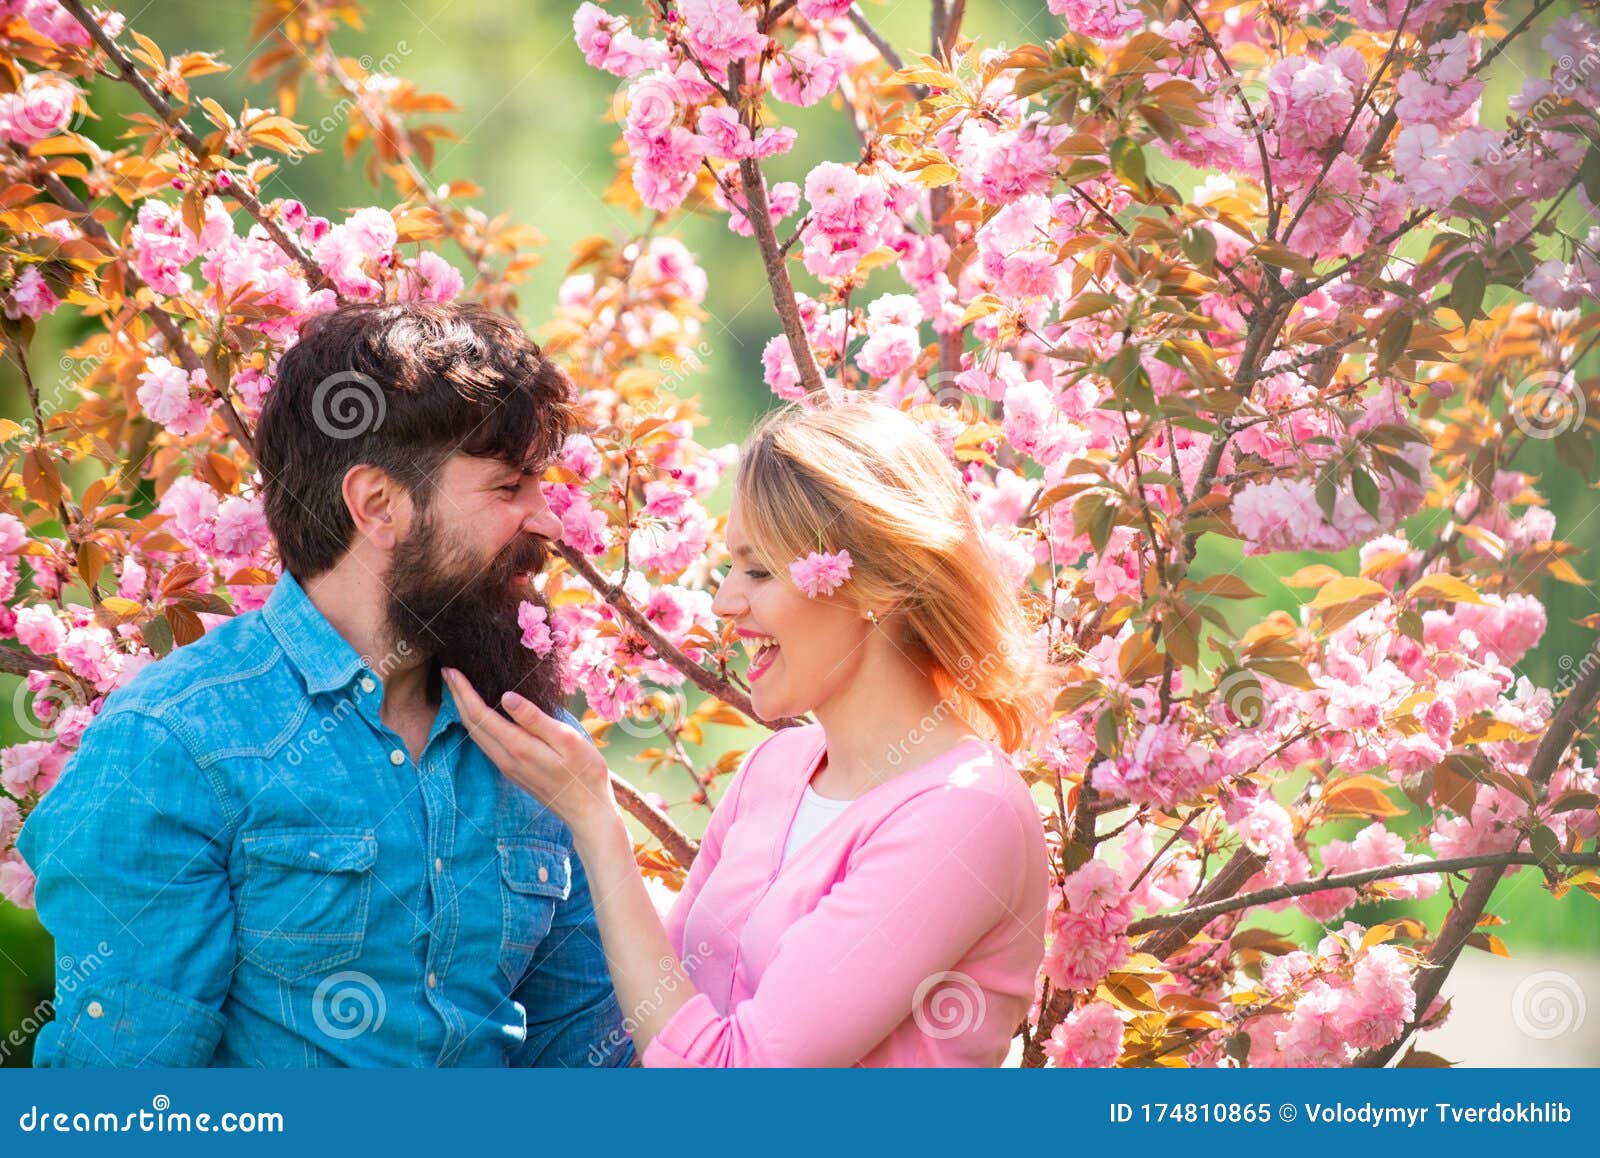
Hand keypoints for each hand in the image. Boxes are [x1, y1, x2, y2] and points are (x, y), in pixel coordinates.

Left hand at [442, 667, 619, 839]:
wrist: (587, 811)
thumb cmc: (584, 772)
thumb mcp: (567, 740)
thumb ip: (535, 719)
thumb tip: (506, 697)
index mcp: (517, 747)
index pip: (480, 714)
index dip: (463, 691)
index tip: (451, 670)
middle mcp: (505, 758)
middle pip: (471, 724)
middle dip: (457, 697)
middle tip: (447, 673)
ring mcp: (507, 767)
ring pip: (475, 736)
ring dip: (463, 711)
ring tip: (458, 690)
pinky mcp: (513, 771)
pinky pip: (485, 743)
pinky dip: (476, 724)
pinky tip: (479, 715)